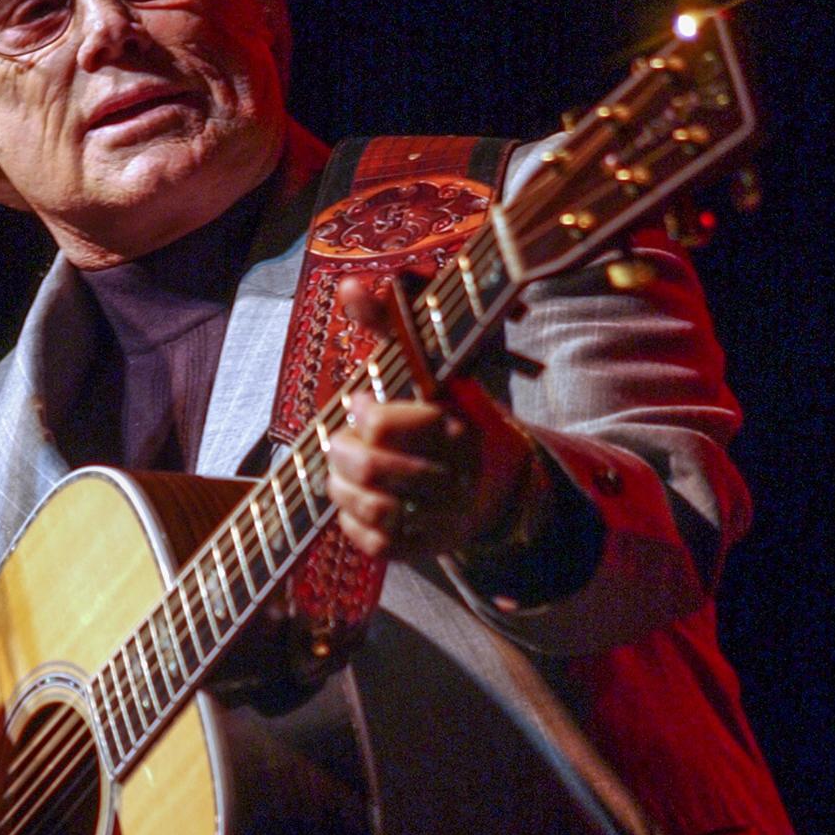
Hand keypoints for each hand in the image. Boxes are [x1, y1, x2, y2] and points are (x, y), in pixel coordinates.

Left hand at [324, 279, 539, 562]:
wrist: (495, 484)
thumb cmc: (448, 415)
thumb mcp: (429, 369)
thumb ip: (389, 327)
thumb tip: (350, 285)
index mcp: (459, 428)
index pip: (389, 427)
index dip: (363, 414)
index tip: (358, 401)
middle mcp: (456, 478)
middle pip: (375, 471)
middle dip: (343, 452)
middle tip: (339, 439)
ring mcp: (442, 519)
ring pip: (372, 512)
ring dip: (342, 487)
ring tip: (339, 468)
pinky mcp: (426, 549)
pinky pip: (375, 544)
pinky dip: (352, 520)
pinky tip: (353, 499)